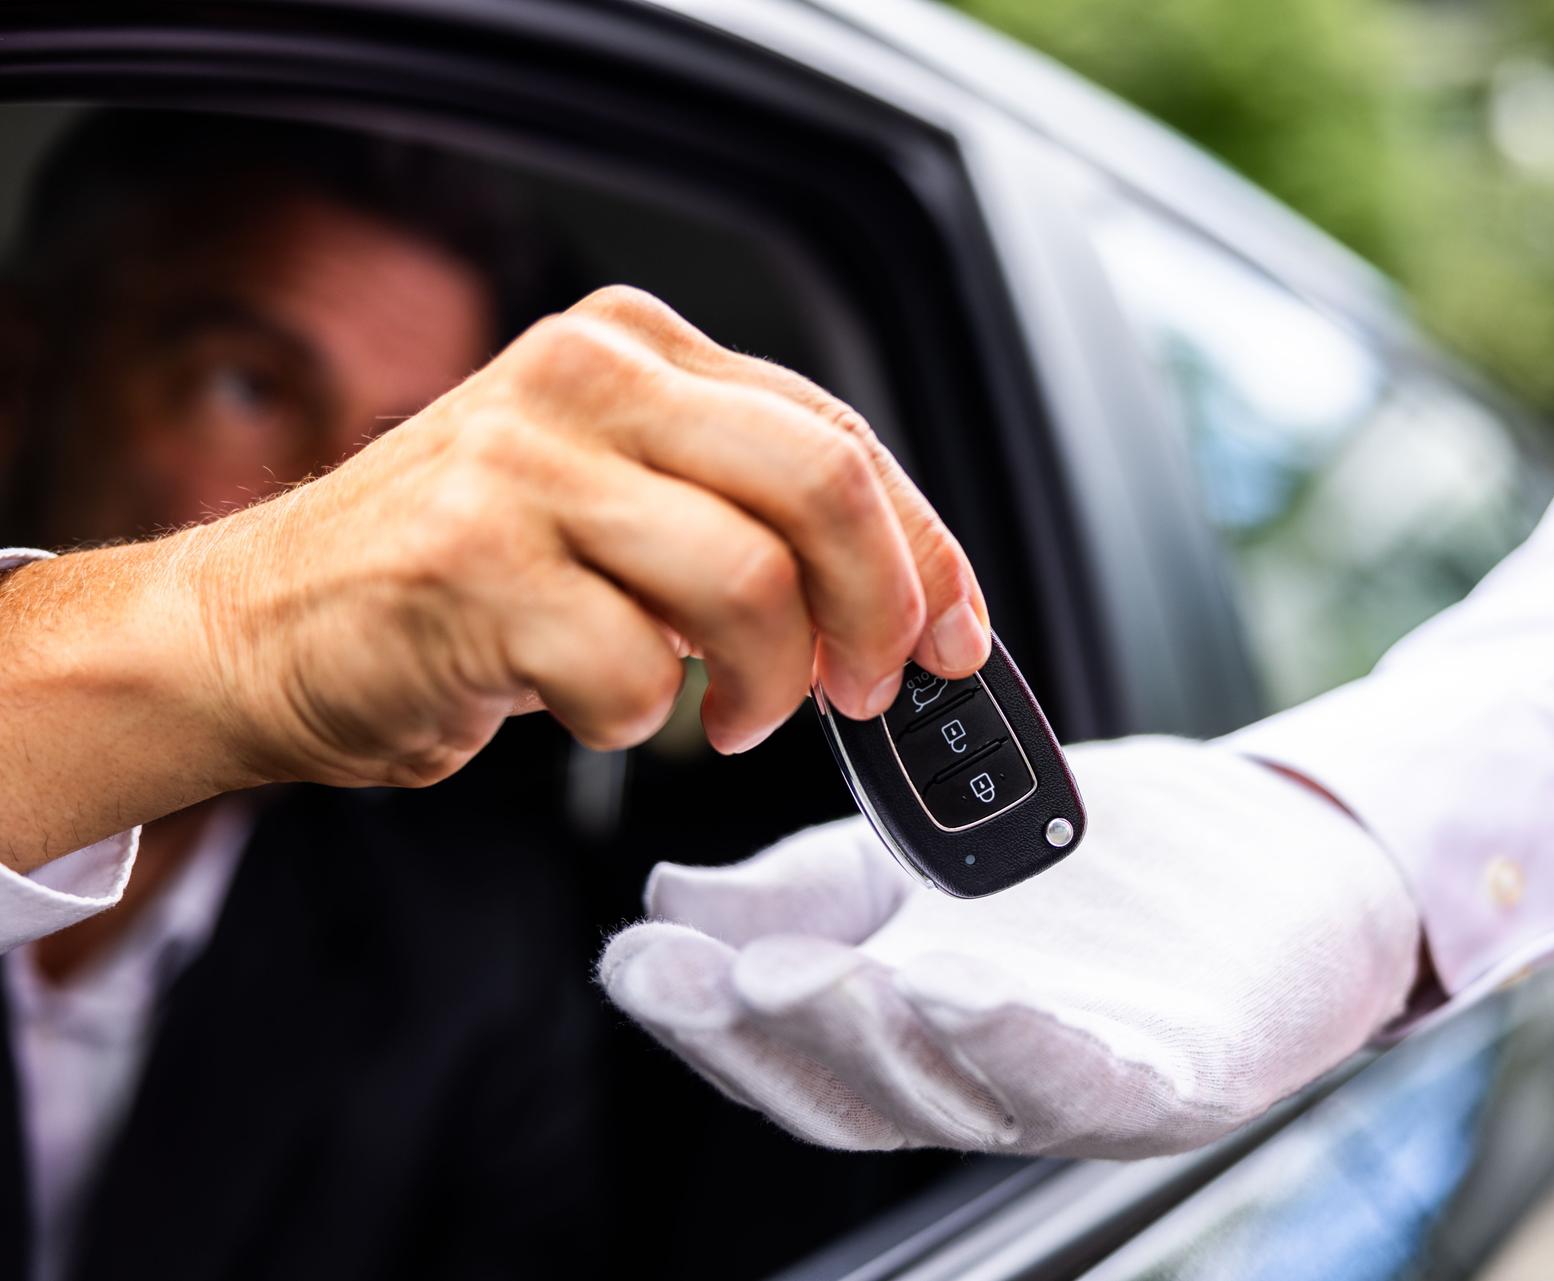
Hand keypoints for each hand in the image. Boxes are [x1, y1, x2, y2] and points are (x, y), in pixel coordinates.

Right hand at [183, 286, 989, 787]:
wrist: (259, 629)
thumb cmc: (455, 577)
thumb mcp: (611, 501)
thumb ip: (741, 517)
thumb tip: (901, 603)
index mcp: (635, 350)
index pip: (838, 435)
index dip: (923, 549)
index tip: (955, 634)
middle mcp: (584, 382)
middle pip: (823, 488)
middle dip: (880, 611)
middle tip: (868, 688)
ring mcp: (523, 467)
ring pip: (752, 583)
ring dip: (767, 685)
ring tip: (731, 718)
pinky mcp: (472, 569)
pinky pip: (636, 671)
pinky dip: (638, 719)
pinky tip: (596, 705)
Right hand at [598, 737, 1420, 1157]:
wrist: (1280, 851)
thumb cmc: (1107, 867)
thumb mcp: (932, 857)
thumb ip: (811, 887)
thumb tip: (667, 901)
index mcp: (912, 1030)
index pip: (788, 1051)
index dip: (702, 1021)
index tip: (635, 962)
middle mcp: (985, 1079)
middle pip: (859, 1089)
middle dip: (774, 1034)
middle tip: (712, 973)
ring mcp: (1083, 1088)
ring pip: (960, 1093)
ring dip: (877, 1040)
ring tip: (804, 976)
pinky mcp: (1185, 1078)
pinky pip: (1098, 1080)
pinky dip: (1028, 1045)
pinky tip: (966, 987)